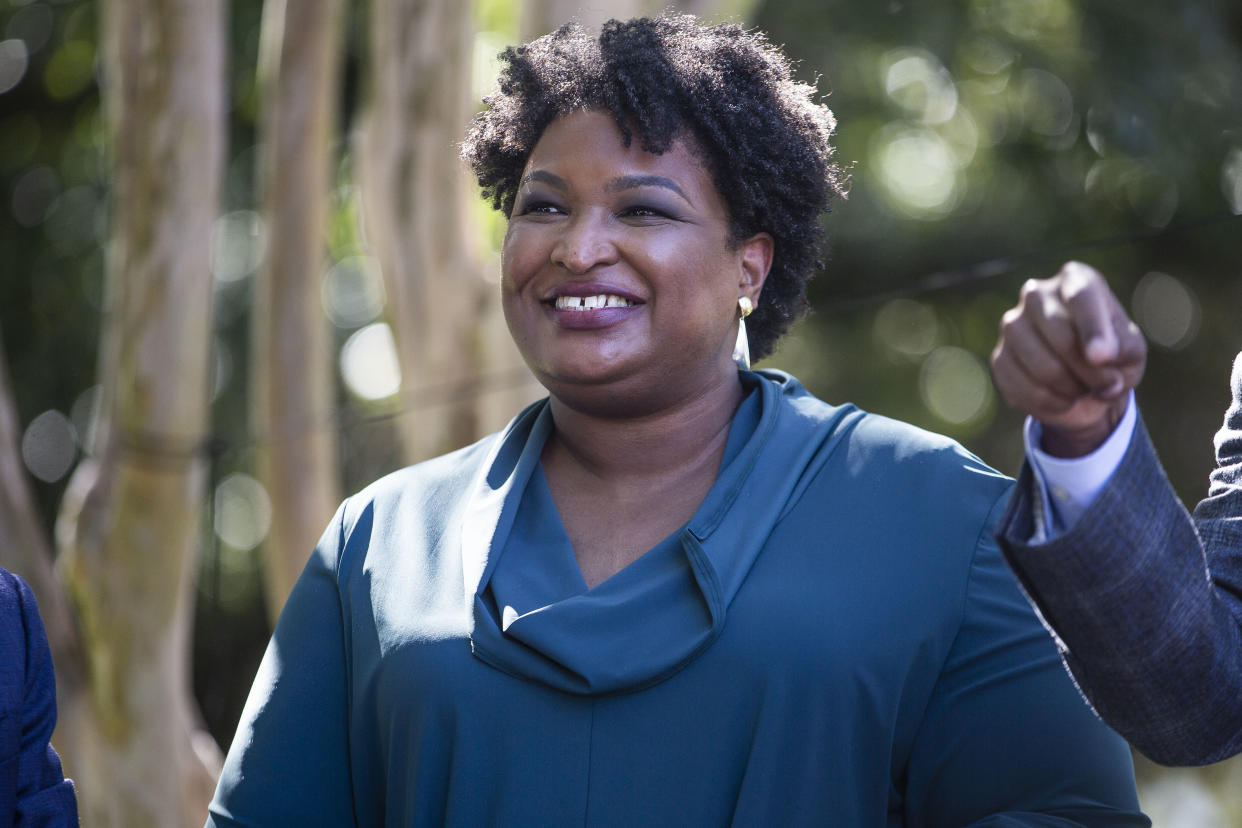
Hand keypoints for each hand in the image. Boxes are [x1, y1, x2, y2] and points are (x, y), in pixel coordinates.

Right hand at [990, 262, 1146, 457]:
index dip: (1092, 328)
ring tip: (1083, 388)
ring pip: (1042, 366)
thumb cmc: (1112, 356)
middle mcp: (1036, 294)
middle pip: (1061, 336)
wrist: (1083, 382)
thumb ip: (1123, 349)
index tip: (1102, 357)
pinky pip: (1024, 388)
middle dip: (1089, 371)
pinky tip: (1064, 399)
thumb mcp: (1131, 350)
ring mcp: (1012, 325)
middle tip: (1107, 384)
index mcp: (1074, 279)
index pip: (1081, 297)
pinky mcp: (999, 358)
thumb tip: (1098, 359)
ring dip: (1071, 388)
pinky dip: (1052, 403)